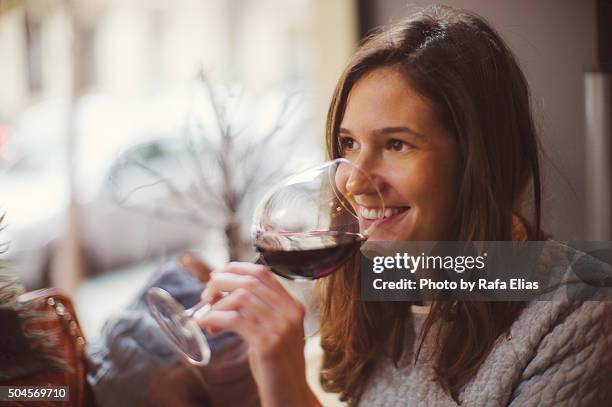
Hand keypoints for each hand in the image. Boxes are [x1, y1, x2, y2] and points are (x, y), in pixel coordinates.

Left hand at [196, 262, 319, 406]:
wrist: (290, 395)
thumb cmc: (276, 366)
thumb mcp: (273, 332)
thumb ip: (259, 311)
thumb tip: (225, 293)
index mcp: (293, 306)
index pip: (264, 272)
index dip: (237, 268)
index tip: (218, 274)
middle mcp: (290, 312)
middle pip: (250, 281)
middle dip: (222, 282)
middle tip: (206, 294)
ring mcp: (281, 327)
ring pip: (241, 297)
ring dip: (217, 303)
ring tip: (207, 317)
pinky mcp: (268, 343)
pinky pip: (235, 319)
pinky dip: (214, 318)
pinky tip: (206, 325)